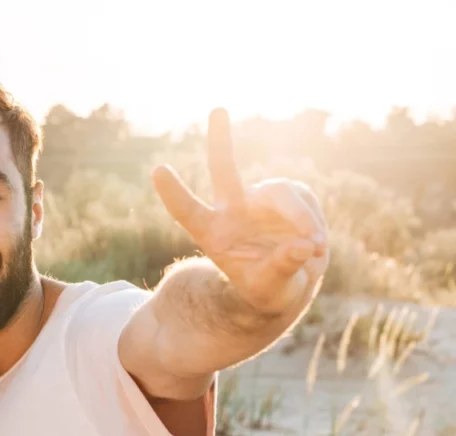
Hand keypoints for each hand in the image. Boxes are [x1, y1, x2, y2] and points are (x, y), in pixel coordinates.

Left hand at [152, 108, 328, 315]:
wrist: (288, 283)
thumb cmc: (267, 290)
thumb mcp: (269, 290)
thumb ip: (281, 268)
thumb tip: (302, 246)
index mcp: (213, 234)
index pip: (188, 212)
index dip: (174, 192)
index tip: (158, 170)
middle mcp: (233, 210)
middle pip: (224, 170)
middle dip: (221, 140)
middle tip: (218, 109)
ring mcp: (260, 200)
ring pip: (283, 193)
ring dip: (302, 220)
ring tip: (313, 248)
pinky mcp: (286, 196)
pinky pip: (305, 200)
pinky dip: (313, 223)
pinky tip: (314, 245)